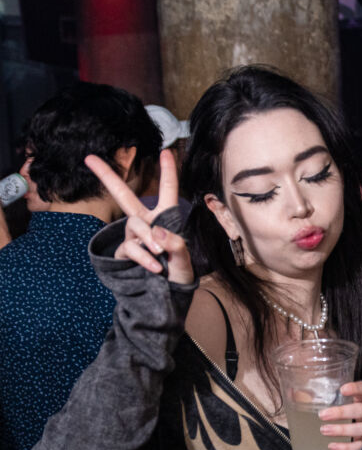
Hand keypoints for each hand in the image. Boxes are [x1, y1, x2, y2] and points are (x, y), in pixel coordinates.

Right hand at [85, 150, 193, 283]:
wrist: (167, 297)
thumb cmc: (180, 274)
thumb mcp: (185, 260)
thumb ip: (176, 245)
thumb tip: (158, 233)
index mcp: (166, 218)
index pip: (167, 191)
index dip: (167, 171)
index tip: (166, 151)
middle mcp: (147, 223)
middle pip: (124, 196)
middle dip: (106, 176)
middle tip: (89, 158)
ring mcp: (133, 237)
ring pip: (134, 226)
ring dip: (148, 240)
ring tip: (161, 256)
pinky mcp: (124, 253)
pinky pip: (130, 247)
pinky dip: (144, 257)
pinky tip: (155, 268)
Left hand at [319, 381, 361, 449]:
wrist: (359, 436)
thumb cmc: (344, 414)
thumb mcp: (337, 403)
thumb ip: (319, 397)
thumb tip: (291, 392)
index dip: (356, 388)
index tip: (342, 389)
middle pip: (360, 410)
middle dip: (342, 412)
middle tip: (322, 415)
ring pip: (360, 429)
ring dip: (342, 430)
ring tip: (324, 430)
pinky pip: (358, 446)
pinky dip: (345, 447)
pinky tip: (331, 446)